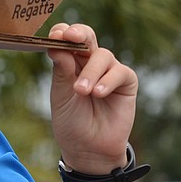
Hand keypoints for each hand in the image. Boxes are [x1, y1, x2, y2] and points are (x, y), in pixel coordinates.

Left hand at [47, 23, 138, 174]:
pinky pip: (120, 72)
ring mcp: (108, 71)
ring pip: (102, 55)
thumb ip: (61, 71)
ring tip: (81, 91)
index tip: (54, 36)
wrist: (88, 148)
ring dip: (91, 72)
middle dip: (79, 33)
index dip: (61, 33)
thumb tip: (58, 46)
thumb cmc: (71, 122)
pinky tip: (98, 93)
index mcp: (69, 62)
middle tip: (70, 37)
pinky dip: (108, 81)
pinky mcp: (126, 83)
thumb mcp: (61, 95)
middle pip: (87, 36)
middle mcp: (89, 62)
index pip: (66, 39)